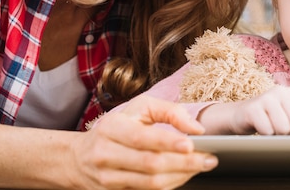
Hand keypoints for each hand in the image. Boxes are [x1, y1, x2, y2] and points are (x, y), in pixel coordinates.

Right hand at [71, 95, 217, 189]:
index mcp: (112, 128)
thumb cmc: (118, 127)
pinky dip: (170, 184)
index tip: (191, 143)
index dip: (167, 142)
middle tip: (208, 158)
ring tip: (200, 166)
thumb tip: (196, 128)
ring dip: (181, 176)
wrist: (81, 157)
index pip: (141, 138)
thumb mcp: (139, 108)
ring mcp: (109, 178)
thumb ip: (169, 111)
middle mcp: (107, 153)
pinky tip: (184, 175)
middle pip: (150, 164)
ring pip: (150, 183)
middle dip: (184, 163)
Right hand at [200, 85, 289, 135]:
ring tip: (269, 129)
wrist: (240, 117)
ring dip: (276, 135)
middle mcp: (280, 91)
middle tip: (279, 134)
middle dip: (289, 135)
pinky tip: (258, 128)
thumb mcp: (288, 118)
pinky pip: (267, 131)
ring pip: (283, 128)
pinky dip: (264, 135)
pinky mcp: (252, 108)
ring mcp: (265, 97)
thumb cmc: (269, 120)